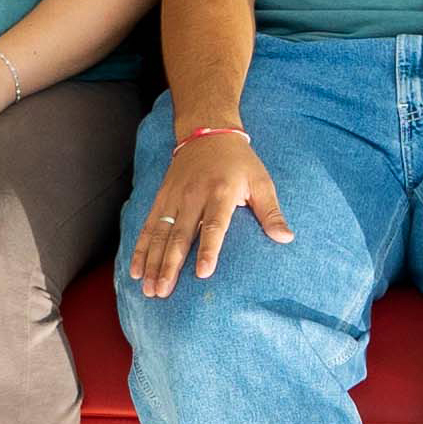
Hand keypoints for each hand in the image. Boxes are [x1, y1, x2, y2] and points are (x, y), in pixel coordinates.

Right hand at [125, 126, 292, 294]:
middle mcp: (193, 196)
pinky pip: (148, 227)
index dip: (208, 250)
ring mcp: (173, 198)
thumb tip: (286, 238)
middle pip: (179, 236)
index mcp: (220, 193)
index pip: (213, 226)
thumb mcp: (260, 181)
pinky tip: (136, 270)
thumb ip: (271, 212)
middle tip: (163, 292)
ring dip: (152, 263)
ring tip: (148, 288)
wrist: (207, 132)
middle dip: (169, 266)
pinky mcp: (161, 199)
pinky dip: (141, 249)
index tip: (202, 274)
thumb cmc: (239, 162)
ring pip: (159, 235)